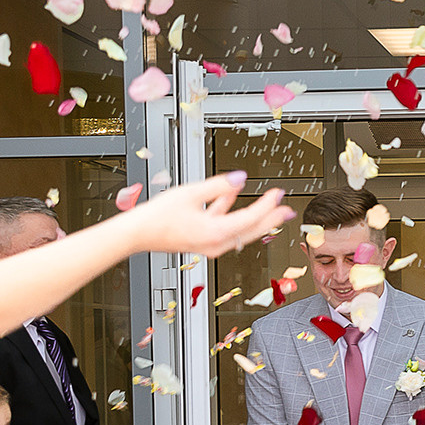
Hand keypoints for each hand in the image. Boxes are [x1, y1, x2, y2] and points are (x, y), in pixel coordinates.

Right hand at [124, 171, 287, 257]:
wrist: (137, 233)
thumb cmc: (157, 217)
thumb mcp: (190, 193)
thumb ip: (218, 185)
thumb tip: (240, 179)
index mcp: (215, 232)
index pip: (250, 218)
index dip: (267, 205)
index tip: (278, 194)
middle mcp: (215, 243)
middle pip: (251, 231)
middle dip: (271, 219)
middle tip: (287, 210)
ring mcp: (208, 244)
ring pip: (240, 231)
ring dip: (255, 218)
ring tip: (268, 207)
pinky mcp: (201, 241)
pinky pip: (223, 227)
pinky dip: (230, 213)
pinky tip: (231, 196)